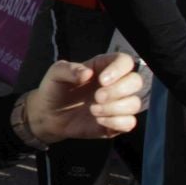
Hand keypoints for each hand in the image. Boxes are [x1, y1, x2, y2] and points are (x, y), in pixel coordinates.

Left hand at [25, 53, 147, 142]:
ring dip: (115, 108)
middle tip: (97, 97)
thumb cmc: (55, 89)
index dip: (119, 69)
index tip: (102, 80)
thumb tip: (87, 73)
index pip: (125, 61)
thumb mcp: (55, 74)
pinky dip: (117, 123)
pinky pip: (130, 123)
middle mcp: (115, 84)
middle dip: (118, 91)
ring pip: (134, 103)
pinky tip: (99, 121)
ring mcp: (117, 104)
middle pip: (136, 81)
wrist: (49, 115)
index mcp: (103, 67)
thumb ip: (69, 70)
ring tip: (93, 110)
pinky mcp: (116, 123)